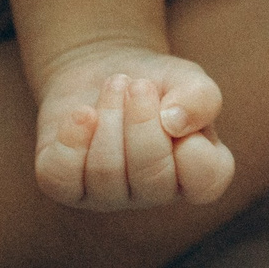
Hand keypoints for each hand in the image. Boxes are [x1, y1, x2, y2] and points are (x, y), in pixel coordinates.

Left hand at [32, 57, 234, 210]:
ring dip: (109, 116)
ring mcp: (108, 196)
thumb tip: (174, 120)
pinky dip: (71, 139)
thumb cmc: (158, 83)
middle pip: (152, 178)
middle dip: (141, 122)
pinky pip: (63, 178)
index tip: (174, 106)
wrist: (106, 71)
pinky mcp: (67, 186)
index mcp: (196, 174)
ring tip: (114, 84)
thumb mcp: (188, 79)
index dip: (192, 146)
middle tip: (136, 84)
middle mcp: (154, 193)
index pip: (206, 182)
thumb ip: (201, 97)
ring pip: (106, 174)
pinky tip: (82, 113)